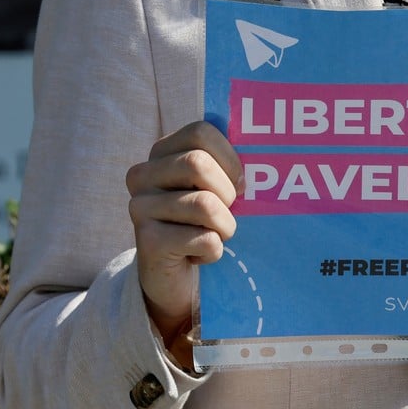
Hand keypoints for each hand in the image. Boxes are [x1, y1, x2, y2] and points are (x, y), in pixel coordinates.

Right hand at [126, 121, 242, 347]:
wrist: (177, 277)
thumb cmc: (206, 224)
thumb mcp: (217, 188)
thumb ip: (232, 166)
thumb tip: (268, 158)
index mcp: (161, 153)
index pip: (201, 131)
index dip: (230, 158)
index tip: (238, 182)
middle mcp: (143, 175)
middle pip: (198, 164)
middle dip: (227, 194)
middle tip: (226, 212)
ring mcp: (140, 208)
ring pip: (205, 205)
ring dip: (225, 227)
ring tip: (215, 235)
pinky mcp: (147, 242)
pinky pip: (204, 239)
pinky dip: (214, 251)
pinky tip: (199, 255)